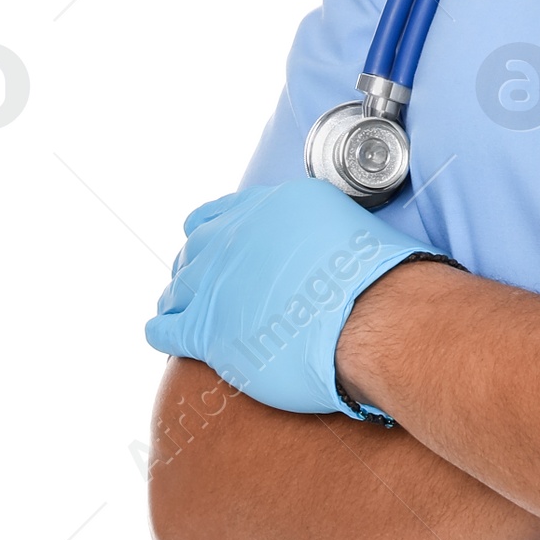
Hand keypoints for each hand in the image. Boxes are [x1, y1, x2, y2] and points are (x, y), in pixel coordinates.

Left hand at [144, 180, 451, 417]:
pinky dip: (164, 329)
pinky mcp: (203, 327)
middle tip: (213, 288)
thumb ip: (313, 231)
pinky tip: (168, 334)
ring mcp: (213, 280)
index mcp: (268, 206)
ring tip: (189, 312)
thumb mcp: (345, 225)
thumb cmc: (376, 278)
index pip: (218, 214)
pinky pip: (163, 327)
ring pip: (176, 287)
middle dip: (199, 268)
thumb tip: (317, 247)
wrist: (372, 317)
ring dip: (182, 299)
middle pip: (195, 249)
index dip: (217, 235)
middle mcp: (234, 234)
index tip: (223, 251)